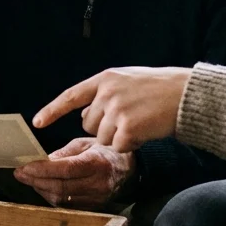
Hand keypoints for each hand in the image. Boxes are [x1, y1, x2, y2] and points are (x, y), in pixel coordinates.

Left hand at [14, 137, 132, 208]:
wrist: (130, 169)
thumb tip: (43, 161)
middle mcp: (98, 184)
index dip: (42, 170)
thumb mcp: (85, 144)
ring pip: (62, 200)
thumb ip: (64, 154)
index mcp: (97, 163)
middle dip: (36, 181)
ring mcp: (97, 199)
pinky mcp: (94, 208)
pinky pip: (68, 206)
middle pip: (60, 188)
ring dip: (41, 190)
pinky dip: (51, 198)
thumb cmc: (105, 151)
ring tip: (29, 180)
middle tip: (20, 174)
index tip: (24, 167)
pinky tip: (42, 188)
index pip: (65, 170)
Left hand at [33, 67, 191, 153]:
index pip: (71, 96)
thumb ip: (105, 94)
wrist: (187, 95)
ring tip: (140, 122)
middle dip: (104, 127)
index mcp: (105, 79)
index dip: (52, 110)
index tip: (37, 122)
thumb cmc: (160, 89)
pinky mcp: (128, 127)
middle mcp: (107, 92)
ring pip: (103, 138)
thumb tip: (84, 113)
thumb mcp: (128, 81)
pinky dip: (130, 145)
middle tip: (130, 118)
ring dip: (119, 137)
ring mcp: (117, 110)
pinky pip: (118, 146)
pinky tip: (145, 132)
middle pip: (88, 124)